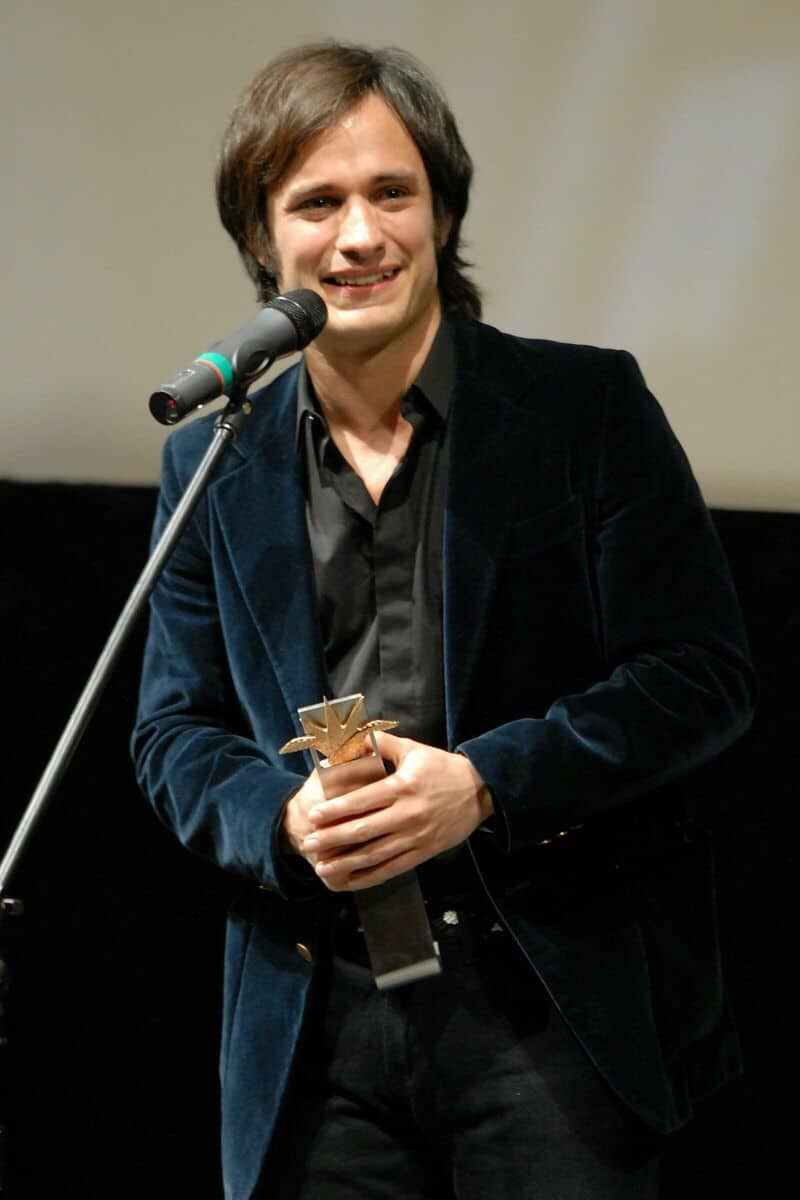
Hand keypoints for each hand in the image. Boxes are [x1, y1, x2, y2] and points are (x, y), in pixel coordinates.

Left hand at [299, 732, 493, 891]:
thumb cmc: (441, 767)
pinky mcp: (425, 852)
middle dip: (333, 838)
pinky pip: (394, 868)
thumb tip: (351, 739)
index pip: (363, 801)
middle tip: (309, 843)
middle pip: (364, 830)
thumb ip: (381, 744)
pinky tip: (352, 879)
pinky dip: (371, 876)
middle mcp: (408, 814)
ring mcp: (416, 836)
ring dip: (347, 862)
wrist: (479, 790)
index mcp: (402, 787)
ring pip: (376, 854)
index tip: (313, 816)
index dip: (335, 810)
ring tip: (323, 867)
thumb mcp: (412, 749)